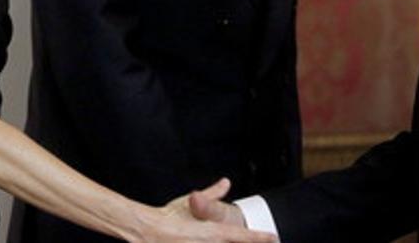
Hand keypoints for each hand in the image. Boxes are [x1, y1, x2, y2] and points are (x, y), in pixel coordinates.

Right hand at [140, 178, 270, 242]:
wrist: (143, 229)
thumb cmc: (167, 217)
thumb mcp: (188, 205)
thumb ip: (210, 196)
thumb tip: (225, 181)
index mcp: (212, 232)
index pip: (241, 237)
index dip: (259, 238)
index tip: (274, 237)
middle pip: (231, 241)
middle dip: (247, 241)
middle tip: (267, 238)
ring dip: (227, 242)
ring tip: (229, 237)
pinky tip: (206, 241)